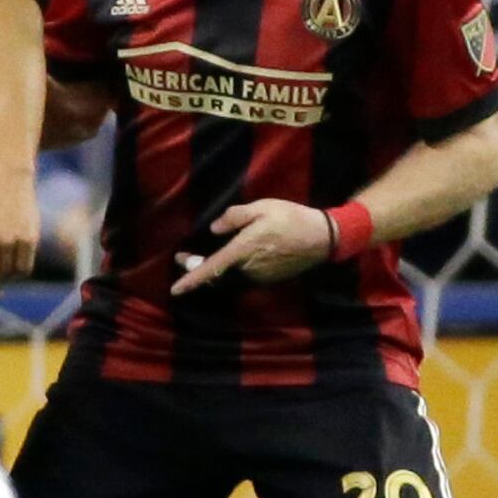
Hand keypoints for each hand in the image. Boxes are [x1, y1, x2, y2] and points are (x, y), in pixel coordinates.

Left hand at [171, 198, 336, 294]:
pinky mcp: (268, 279)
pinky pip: (244, 277)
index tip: (175, 290)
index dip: (192, 280)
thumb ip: (234, 217)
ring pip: (230, 276)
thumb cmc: (291, 218)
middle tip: (184, 257)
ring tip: (206, 256)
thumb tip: (214, 230)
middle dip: (197, 268)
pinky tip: (235, 257)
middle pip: (217, 274)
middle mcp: (249, 268)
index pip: (212, 268)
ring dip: (217, 269)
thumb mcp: (261, 207)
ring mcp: (260, 276)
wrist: (322, 237)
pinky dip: (233, 269)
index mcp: (244, 250)